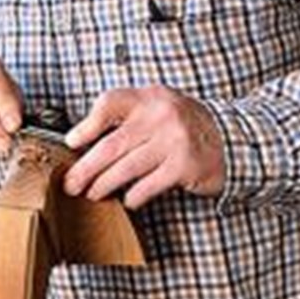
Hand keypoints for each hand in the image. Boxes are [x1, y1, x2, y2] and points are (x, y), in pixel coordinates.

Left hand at [63, 86, 225, 208]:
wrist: (228, 139)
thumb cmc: (180, 128)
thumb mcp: (155, 110)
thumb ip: (125, 119)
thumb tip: (81, 144)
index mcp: (148, 98)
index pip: (110, 104)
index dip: (87, 124)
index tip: (71, 142)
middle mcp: (161, 115)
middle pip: (111, 145)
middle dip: (85, 168)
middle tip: (71, 184)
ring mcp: (174, 140)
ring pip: (126, 168)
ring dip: (103, 185)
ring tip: (91, 194)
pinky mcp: (184, 166)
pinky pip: (148, 185)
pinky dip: (133, 196)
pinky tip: (127, 200)